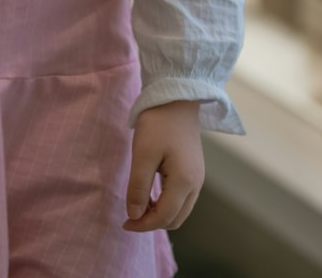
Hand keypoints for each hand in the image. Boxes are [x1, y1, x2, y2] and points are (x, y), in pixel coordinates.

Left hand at [123, 100, 204, 233]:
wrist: (177, 97)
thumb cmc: (158, 124)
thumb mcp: (143, 155)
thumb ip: (138, 189)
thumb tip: (135, 216)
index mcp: (184, 182)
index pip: (164, 217)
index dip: (142, 224)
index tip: (124, 221)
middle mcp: (196, 184)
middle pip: (175, 220)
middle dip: (152, 222)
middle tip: (131, 213)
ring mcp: (198, 178)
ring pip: (180, 211)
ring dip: (160, 213)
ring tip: (140, 202)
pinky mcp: (195, 171)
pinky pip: (183, 198)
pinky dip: (167, 203)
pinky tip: (152, 192)